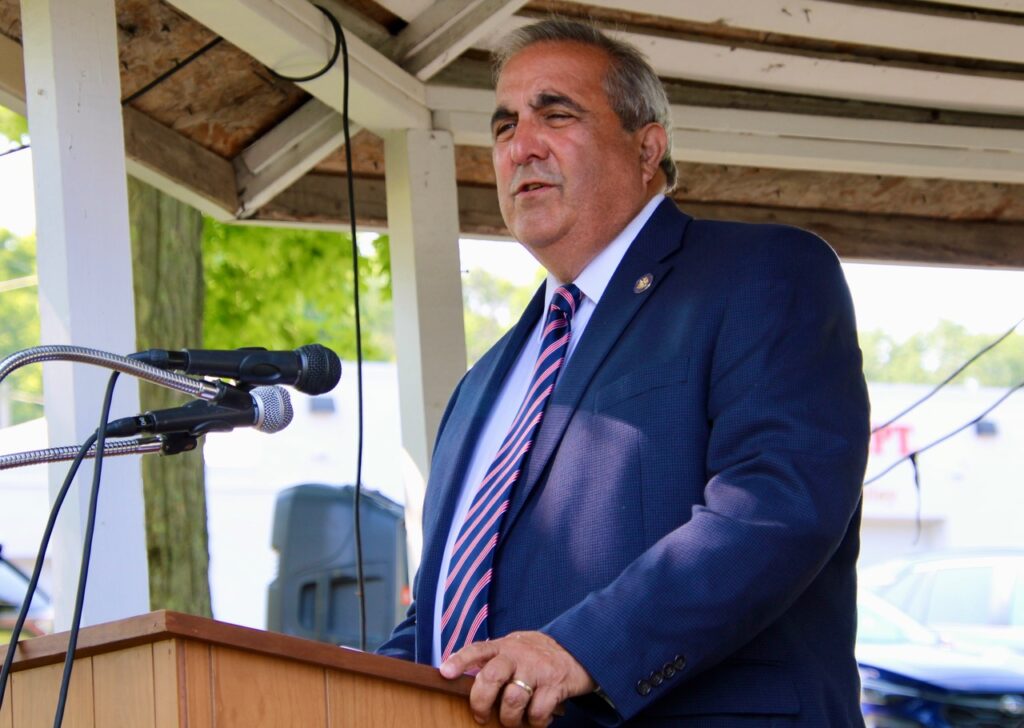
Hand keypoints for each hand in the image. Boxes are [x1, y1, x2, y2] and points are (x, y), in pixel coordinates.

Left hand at [439, 631, 595, 726]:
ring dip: (509, 719)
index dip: (459, 661)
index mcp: (505, 646)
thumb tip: (466, 679)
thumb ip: (496, 659)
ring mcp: (537, 669)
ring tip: (513, 721)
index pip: (477, 649)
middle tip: (480, 716)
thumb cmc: (540, 654)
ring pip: (512, 700)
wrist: (580, 649)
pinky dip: (535, 723)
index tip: (445, 673)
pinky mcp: (555, 685)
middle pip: (491, 677)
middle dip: (480, 703)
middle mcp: (519, 655)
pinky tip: (537, 720)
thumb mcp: (516, 648)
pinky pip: (537, 712)